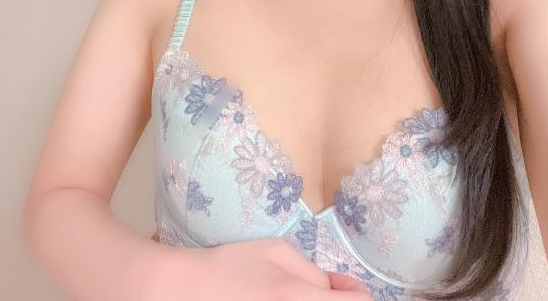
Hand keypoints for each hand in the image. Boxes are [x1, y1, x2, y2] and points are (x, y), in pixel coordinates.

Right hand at [146, 236, 372, 299]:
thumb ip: (311, 271)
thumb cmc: (232, 265)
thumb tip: (333, 289)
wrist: (191, 291)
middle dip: (335, 300)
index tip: (341, 284)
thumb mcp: (275, 252)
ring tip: (292, 293)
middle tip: (322, 288)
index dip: (356, 293)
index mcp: (300, 298)